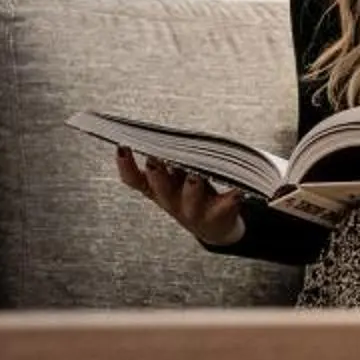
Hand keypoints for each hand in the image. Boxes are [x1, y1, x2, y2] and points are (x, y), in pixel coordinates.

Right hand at [116, 148, 246, 247]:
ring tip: (194, 175)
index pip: (135, 179)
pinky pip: (225, 205)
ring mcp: (194, 210)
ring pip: (190, 199)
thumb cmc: (191, 193)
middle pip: (160, 189)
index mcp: (157, 189)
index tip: (122, 147)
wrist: (214, 226)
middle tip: (155, 159)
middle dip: (157, 174)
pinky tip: (237, 189)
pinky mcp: (218, 214)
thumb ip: (167, 159)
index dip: (126, 166)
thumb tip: (164, 133)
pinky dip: (231, 197)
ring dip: (191, 187)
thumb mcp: (173, 177)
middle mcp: (172, 201)